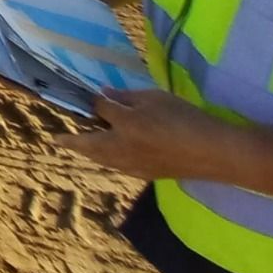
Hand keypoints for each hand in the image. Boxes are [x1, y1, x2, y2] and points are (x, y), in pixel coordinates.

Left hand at [55, 89, 235, 181]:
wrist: (214, 152)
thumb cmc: (183, 120)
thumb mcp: (153, 99)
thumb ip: (124, 98)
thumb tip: (103, 97)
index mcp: (121, 129)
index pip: (97, 112)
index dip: (92, 103)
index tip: (78, 106)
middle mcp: (122, 151)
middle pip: (91, 147)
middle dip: (73, 143)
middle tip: (58, 140)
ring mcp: (135, 166)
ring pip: (103, 160)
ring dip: (89, 153)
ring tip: (80, 148)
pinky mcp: (149, 174)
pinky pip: (119, 167)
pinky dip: (108, 161)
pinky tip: (112, 158)